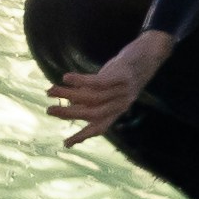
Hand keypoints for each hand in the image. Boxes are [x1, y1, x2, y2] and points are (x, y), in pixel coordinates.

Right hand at [49, 29, 174, 147]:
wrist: (150, 53)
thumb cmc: (124, 73)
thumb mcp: (110, 89)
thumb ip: (94, 99)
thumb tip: (71, 107)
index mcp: (118, 109)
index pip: (100, 127)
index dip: (83, 136)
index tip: (66, 144)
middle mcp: (122, 103)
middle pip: (93, 113)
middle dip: (69, 114)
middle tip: (48, 111)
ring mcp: (124, 90)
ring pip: (92, 97)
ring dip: (68, 95)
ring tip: (50, 90)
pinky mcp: (123, 76)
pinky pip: (99, 81)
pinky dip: (81, 80)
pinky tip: (66, 77)